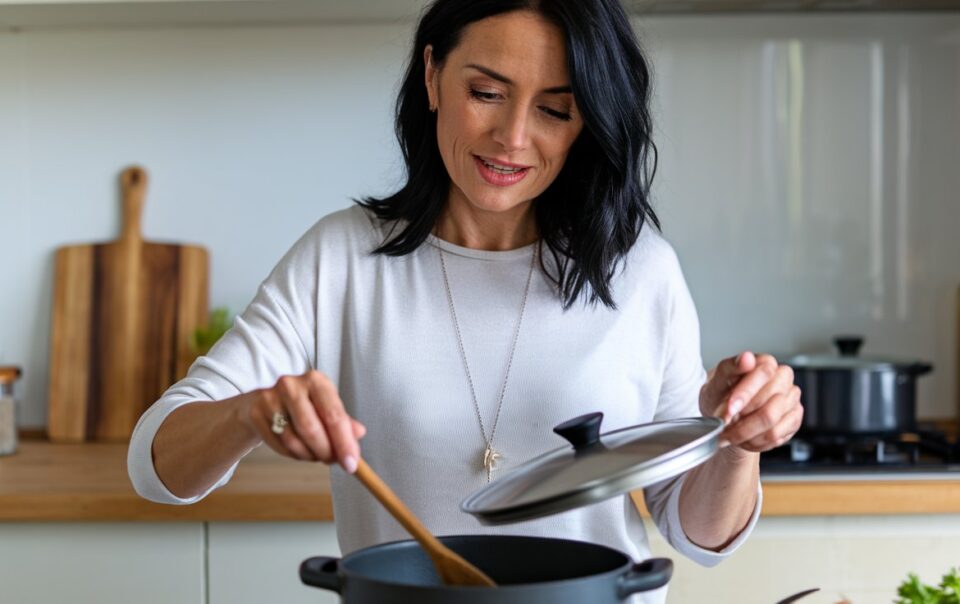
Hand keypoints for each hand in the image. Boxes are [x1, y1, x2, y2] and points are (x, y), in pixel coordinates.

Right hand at [240, 370, 365, 471]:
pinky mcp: (256, 413)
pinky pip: (279, 445)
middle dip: (325, 452)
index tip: (352, 464)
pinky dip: (293, 454)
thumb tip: (359, 433)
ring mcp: (270, 398)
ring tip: (315, 454)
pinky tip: (298, 450)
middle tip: (331, 461)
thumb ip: (344, 422)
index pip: (334, 414)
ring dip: (309, 455)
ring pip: (294, 440)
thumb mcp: (326, 408)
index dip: (344, 442)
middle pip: (311, 429)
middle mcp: (292, 385)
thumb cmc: (302, 406)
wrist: (262, 403)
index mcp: (315, 380)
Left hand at [699, 351, 802, 453]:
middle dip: (742, 421)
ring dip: (746, 433)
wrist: (724, 414)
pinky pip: (776, 435)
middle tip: (723, 428)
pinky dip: (755, 441)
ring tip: (729, 435)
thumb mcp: (716, 380)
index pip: (764, 373)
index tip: (729, 409)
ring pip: (772, 421)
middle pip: (769, 404)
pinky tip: (743, 439)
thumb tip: (746, 358)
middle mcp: (783, 378)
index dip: (745, 394)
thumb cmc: (720, 393)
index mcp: (765, 363)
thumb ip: (729, 368)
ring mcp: (791, 399)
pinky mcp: (794, 419)